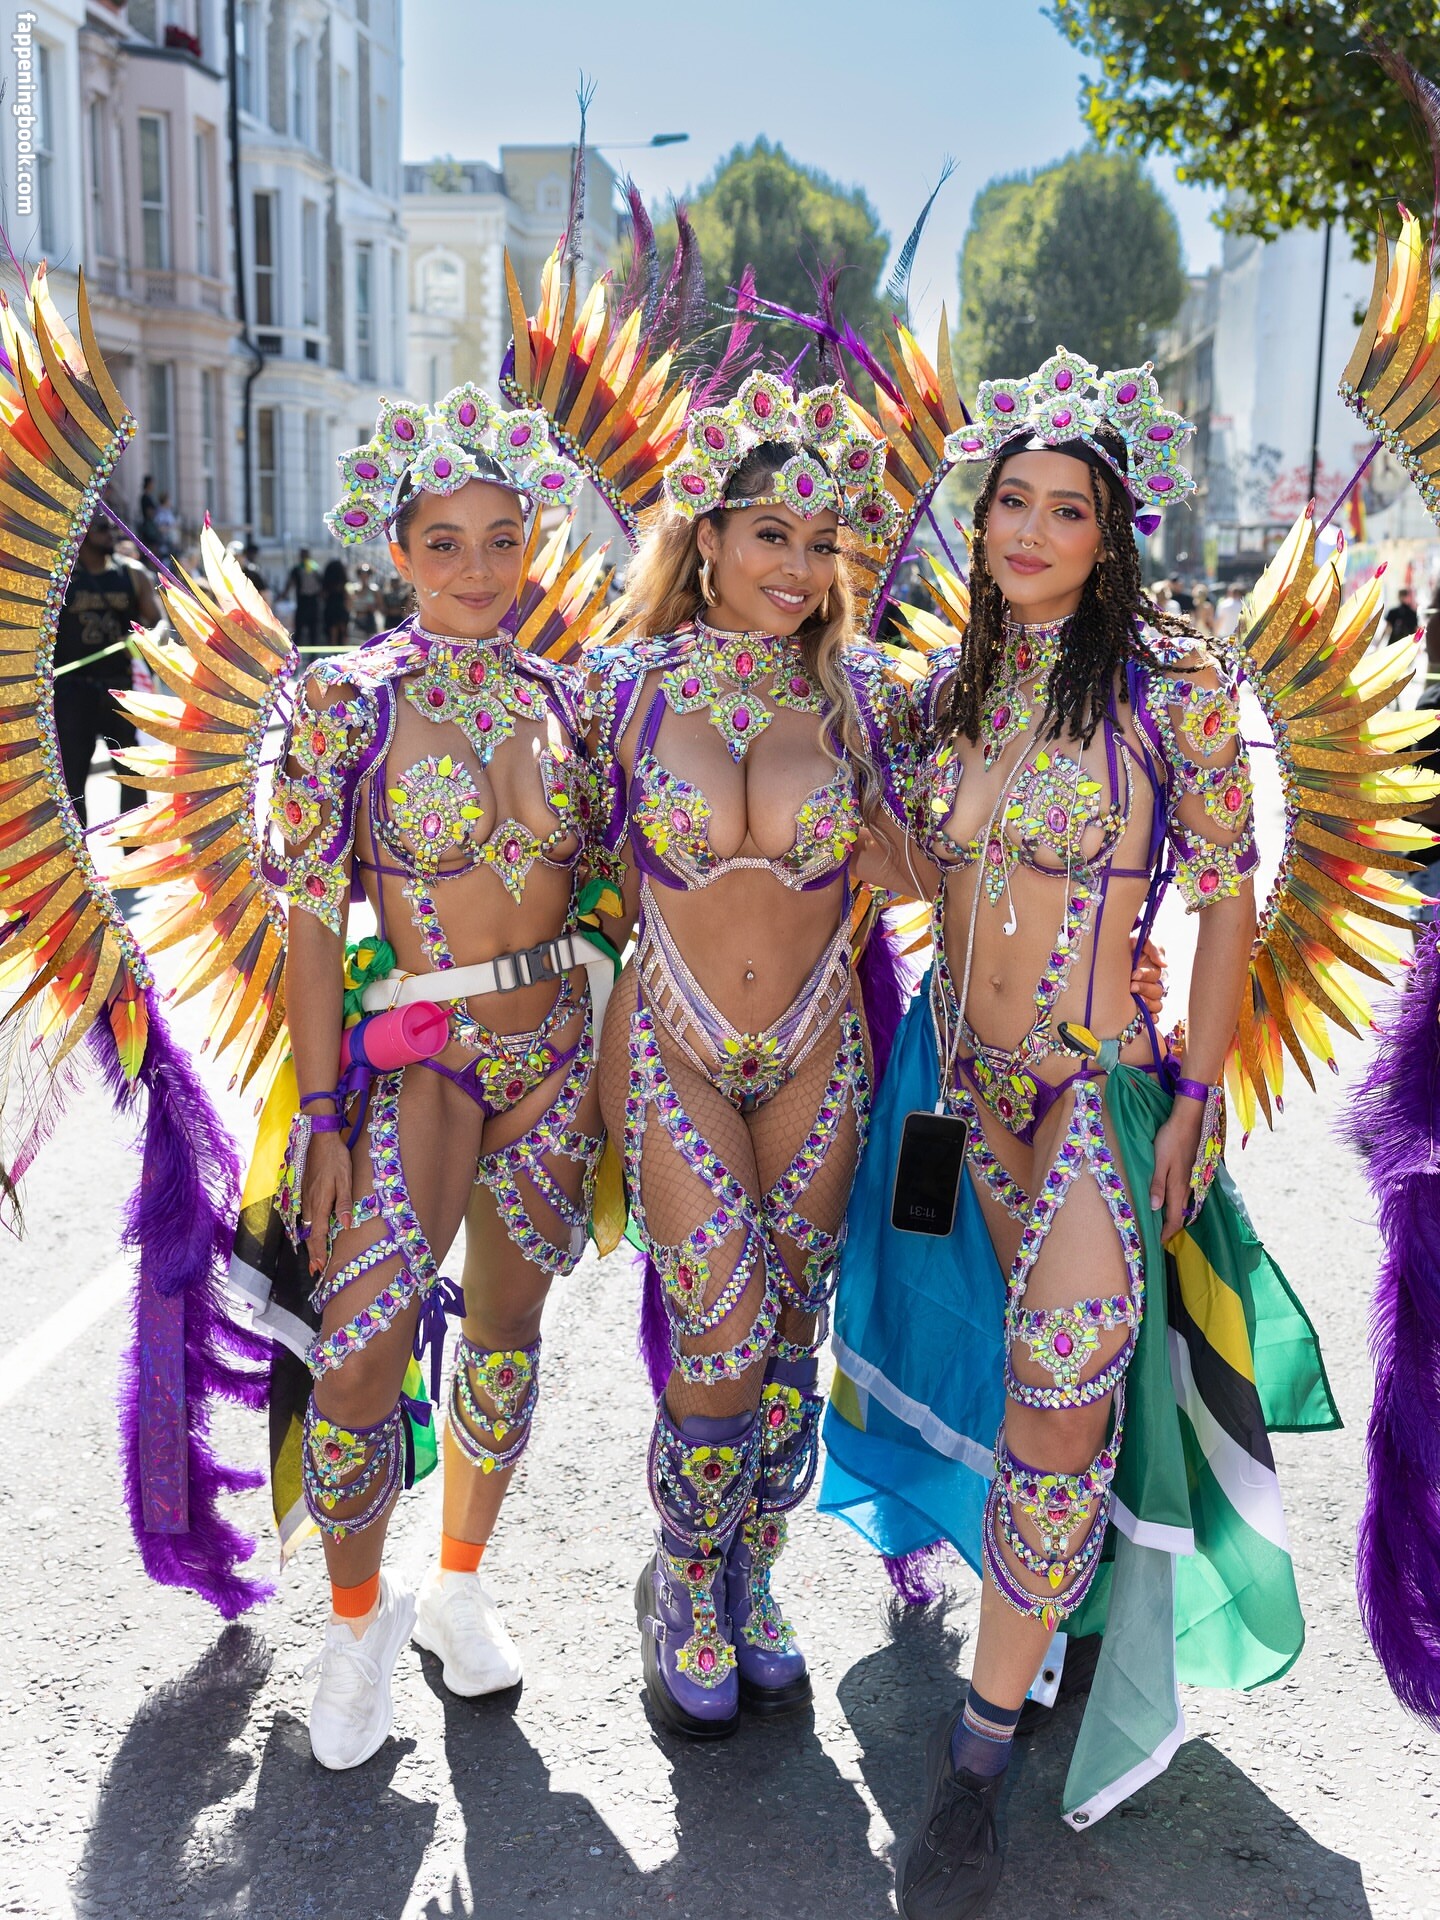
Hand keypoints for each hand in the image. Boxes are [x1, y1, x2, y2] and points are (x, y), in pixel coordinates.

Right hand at [302, 1133, 352, 1275]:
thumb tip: (345, 1225)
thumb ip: (344, 1202)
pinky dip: (307, 1229)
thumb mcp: (345, 1179)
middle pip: (309, 1234)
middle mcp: (309, 1203)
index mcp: (320, 1202)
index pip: (318, 1234)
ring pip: (305, 1226)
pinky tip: (310, 1232)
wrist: (319, 1138)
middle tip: (315, 1270)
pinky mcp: (303, 1191)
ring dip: (309, 1242)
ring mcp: (304, 1197)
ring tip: (313, 1256)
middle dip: (312, 1252)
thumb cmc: (335, 1157)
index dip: (319, 1252)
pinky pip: (304, 1216)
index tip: (319, 1267)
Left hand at [1129, 934, 1166, 1016]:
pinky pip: (1152, 1016)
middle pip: (1157, 991)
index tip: (1133, 974)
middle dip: (1144, 988)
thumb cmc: (1125, 947)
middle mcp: (1150, 984)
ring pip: (1157, 1005)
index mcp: (1151, 969)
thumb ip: (1153, 948)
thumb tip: (1165, 964)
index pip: (1155, 975)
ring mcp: (1145, 996)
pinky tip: (1149, 1018)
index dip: (1146, 975)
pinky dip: (1152, 1018)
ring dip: (1148, 1004)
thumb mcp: (1139, 941)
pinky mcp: (1139, 1006)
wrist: (1106, 953)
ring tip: (1136, 1000)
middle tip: (1131, 986)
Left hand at [1148, 1102, 1202, 1243]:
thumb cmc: (1171, 1140)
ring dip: (1173, 1216)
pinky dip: (1177, 1204)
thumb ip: (1157, 1185)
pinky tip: (1169, 1200)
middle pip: (1180, 1215)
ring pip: (1183, 1205)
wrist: (1188, 1121)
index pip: (1175, 1219)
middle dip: (1170, 1228)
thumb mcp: (1159, 1162)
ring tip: (1161, 1221)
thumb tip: (1155, 1208)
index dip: (1167, 1233)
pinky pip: (1185, 1195)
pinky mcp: (1191, 1172)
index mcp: (1178, 1188)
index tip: (1157, 1243)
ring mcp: (1191, 1180)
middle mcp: (1187, 1188)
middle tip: (1157, 1235)